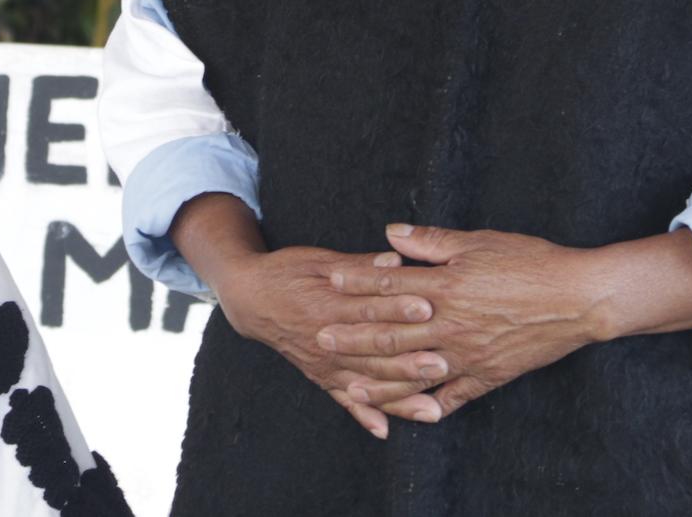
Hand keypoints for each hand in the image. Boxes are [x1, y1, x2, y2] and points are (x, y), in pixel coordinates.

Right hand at [214, 244, 453, 436]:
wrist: (249, 299)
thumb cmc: (287, 272)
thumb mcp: (319, 260)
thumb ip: (358, 265)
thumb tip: (395, 261)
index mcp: (327, 304)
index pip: (367, 309)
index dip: (397, 309)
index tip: (427, 309)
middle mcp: (326, 340)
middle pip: (372, 353)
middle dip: (408, 361)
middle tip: (442, 364)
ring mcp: (323, 363)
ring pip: (365, 384)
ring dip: (398, 397)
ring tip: (432, 408)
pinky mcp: (320, 376)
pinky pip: (344, 401)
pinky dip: (363, 416)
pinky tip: (384, 431)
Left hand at [320, 225, 609, 421]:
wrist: (580, 299)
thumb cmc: (531, 262)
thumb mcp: (479, 243)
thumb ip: (432, 243)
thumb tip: (391, 234)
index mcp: (446, 287)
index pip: (390, 285)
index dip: (358, 282)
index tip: (330, 282)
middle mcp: (450, 325)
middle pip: (391, 332)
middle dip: (353, 337)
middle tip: (321, 339)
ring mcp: (468, 354)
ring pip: (414, 371)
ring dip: (379, 379)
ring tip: (349, 385)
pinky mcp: (488, 375)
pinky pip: (453, 396)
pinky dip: (430, 405)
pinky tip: (410, 413)